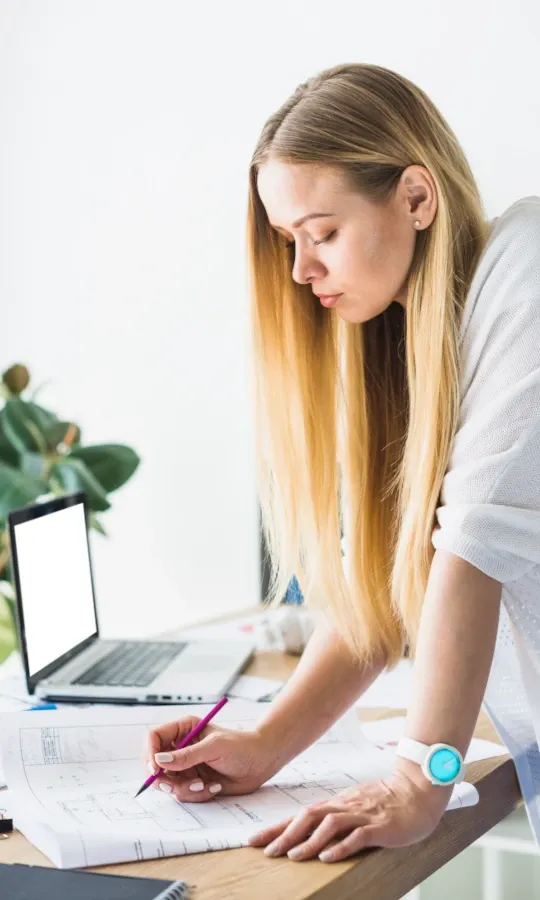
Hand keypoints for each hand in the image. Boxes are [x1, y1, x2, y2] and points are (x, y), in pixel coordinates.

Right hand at [144, 716, 278, 802]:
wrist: (261, 763)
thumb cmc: (241, 747)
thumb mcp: (214, 747)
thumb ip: (187, 755)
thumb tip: (159, 761)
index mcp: (183, 729)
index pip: (154, 738)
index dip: (150, 753)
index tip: (156, 769)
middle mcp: (181, 747)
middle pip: (155, 764)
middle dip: (165, 779)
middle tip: (175, 786)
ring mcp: (186, 766)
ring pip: (168, 783)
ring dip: (185, 789)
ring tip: (205, 785)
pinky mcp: (194, 782)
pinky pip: (183, 794)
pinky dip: (197, 794)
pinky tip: (214, 787)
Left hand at [247, 767, 451, 862]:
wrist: (418, 790)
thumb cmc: (386, 801)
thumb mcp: (355, 807)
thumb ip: (335, 818)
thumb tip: (307, 833)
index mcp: (337, 805)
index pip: (300, 815)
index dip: (276, 828)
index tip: (254, 840)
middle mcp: (345, 807)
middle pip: (308, 817)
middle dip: (285, 834)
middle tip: (266, 851)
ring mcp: (362, 814)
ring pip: (330, 825)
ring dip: (309, 841)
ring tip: (293, 856)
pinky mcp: (380, 826)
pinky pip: (358, 836)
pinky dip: (341, 847)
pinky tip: (328, 857)